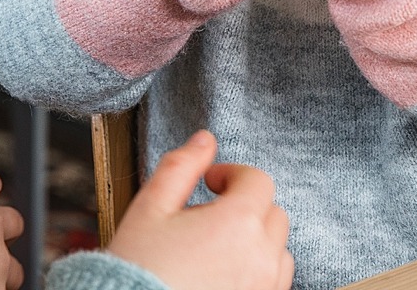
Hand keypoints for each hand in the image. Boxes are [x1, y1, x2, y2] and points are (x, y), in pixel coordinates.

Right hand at [108, 131, 292, 289]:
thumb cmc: (138, 268)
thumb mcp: (150, 208)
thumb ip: (181, 167)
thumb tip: (205, 141)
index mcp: (238, 223)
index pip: (258, 181)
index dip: (232, 174)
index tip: (210, 182)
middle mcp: (260, 257)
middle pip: (273, 213)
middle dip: (246, 205)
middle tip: (209, 215)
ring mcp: (264, 287)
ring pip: (279, 250)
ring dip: (256, 240)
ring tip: (218, 247)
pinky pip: (274, 282)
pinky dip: (259, 270)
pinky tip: (225, 272)